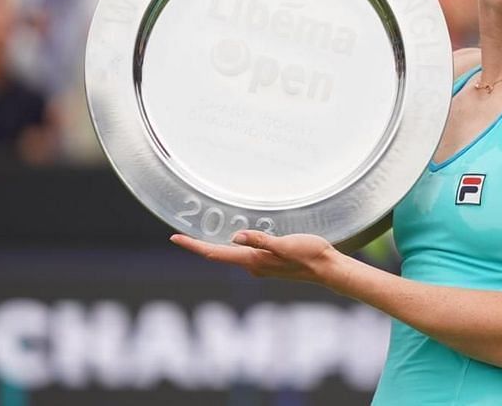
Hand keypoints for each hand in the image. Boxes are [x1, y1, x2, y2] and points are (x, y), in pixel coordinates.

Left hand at [170, 230, 337, 283]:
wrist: (327, 268)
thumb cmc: (309, 255)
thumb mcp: (285, 245)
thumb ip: (261, 241)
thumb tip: (236, 237)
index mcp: (252, 260)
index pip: (215, 253)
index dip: (193, 245)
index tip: (174, 237)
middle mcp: (252, 265)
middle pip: (218, 255)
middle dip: (198, 245)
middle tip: (180, 234)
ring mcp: (260, 265)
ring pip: (230, 255)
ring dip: (214, 246)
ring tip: (200, 233)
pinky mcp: (269, 262)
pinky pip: (243, 254)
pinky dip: (231, 246)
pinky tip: (233, 238)